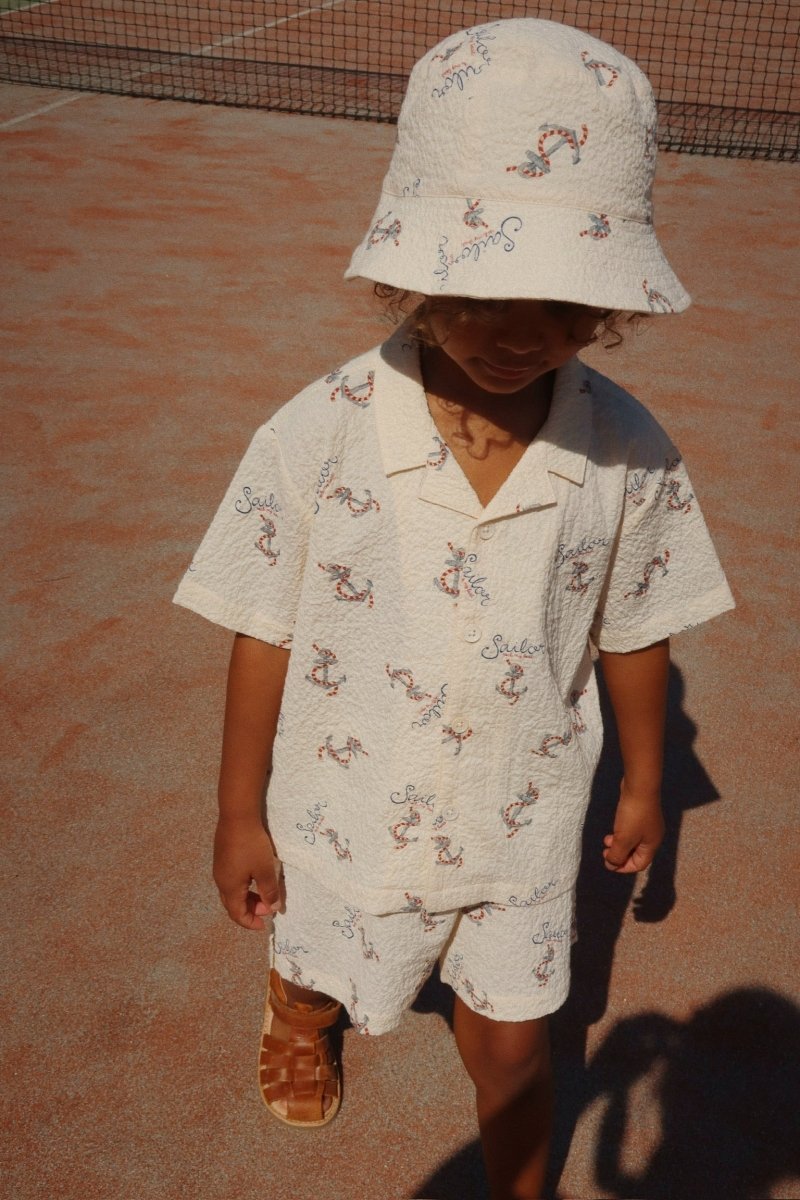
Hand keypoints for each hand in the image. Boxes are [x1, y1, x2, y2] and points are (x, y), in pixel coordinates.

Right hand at [213, 814, 282, 928]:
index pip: (237, 914)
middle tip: (269, 907)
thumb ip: (269, 891)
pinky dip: (244, 886)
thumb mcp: (265, 869)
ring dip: (248, 897)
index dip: (251, 922)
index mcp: (229, 887)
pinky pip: (231, 880)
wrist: (237, 816)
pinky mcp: (222, 857)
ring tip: (265, 893)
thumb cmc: (252, 845)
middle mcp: (220, 881)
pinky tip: (255, 877)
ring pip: (232, 892)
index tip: (265, 924)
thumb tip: (274, 908)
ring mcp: (219, 868)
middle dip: (251, 910)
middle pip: (233, 904)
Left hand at [603, 780, 664, 872]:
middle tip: (605, 852)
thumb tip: (611, 866)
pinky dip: (621, 833)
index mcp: (651, 845)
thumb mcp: (623, 839)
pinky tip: (613, 830)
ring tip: (607, 840)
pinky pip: (631, 830)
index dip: (623, 867)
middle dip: (619, 855)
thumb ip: (617, 855)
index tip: (609, 863)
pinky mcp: (642, 814)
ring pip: (632, 841)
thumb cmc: (633, 815)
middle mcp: (652, 836)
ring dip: (618, 844)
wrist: (640, 786)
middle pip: (636, 854)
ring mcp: (648, 824)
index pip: (639, 864)